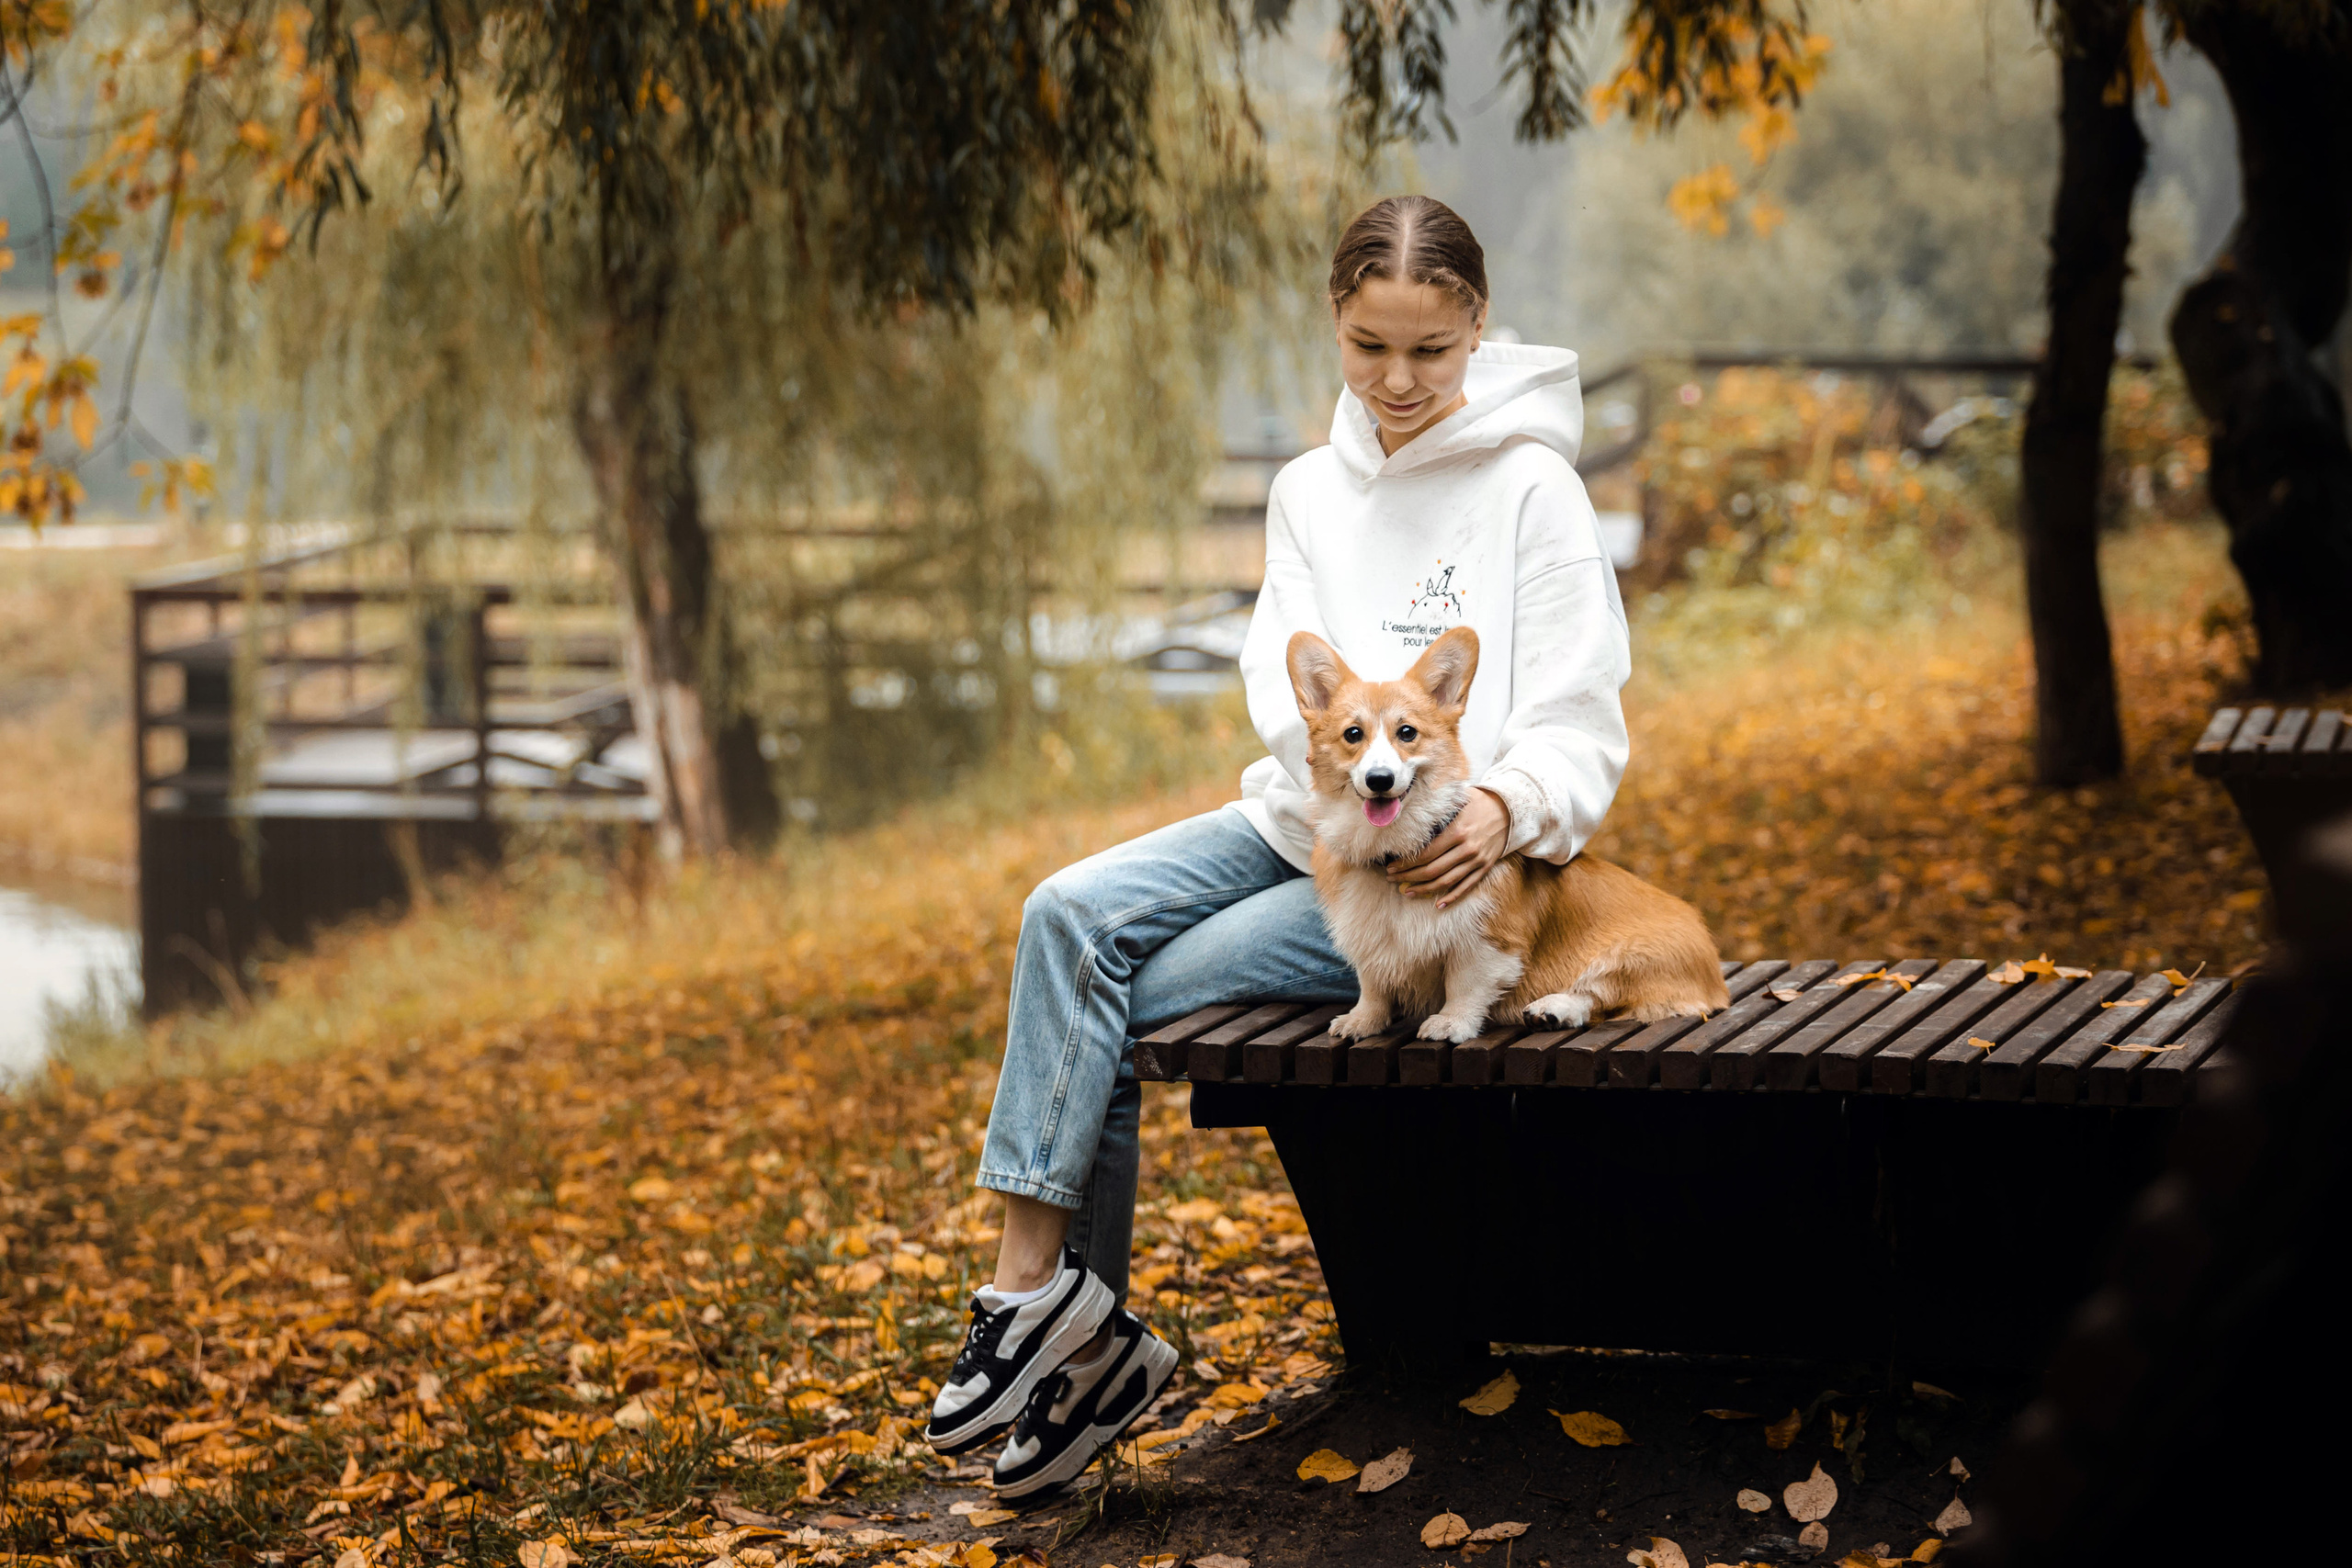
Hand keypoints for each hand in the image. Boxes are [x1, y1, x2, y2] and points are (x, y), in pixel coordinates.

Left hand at [1386, 787, 1510, 908]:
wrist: (1511, 810)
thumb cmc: (1480, 801)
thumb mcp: (1458, 799)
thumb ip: (1438, 808)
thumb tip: (1410, 810)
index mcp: (1457, 832)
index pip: (1425, 854)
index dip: (1406, 863)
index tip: (1391, 866)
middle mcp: (1467, 849)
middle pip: (1432, 870)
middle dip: (1408, 877)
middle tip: (1392, 878)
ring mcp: (1477, 861)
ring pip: (1446, 882)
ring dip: (1424, 890)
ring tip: (1407, 891)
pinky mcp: (1485, 867)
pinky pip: (1466, 886)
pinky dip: (1452, 897)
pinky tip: (1438, 904)